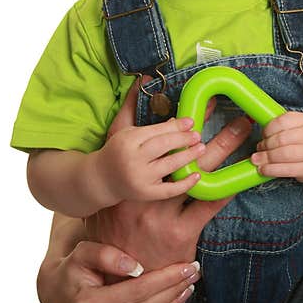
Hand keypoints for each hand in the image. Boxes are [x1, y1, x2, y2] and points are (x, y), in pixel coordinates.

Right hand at [37, 237, 199, 302]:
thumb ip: (102, 254)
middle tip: (195, 270)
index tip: (185, 264)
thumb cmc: (71, 271)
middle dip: (174, 289)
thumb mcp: (79, 255)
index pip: (136, 291)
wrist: (55, 297)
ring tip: (191, 283)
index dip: (164, 278)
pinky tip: (178, 299)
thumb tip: (134, 265)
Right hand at [85, 81, 251, 270]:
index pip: (153, 141)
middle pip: (182, 154)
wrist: (112, 279)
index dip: (177, 121)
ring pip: (198, 174)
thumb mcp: (109, 197)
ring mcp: (162, 215)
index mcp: (128, 180)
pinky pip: (208, 206)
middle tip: (237, 116)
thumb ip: (121, 169)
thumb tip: (129, 128)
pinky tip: (242, 176)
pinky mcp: (179, 233)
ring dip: (223, 152)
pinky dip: (226, 189)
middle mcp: (143, 194)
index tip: (198, 102)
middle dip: (211, 131)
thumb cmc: (114, 233)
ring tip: (244, 134)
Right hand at [91, 114, 207, 203]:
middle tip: (198, 135)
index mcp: (128, 141)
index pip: (156, 131)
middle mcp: (133, 159)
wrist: (101, 178)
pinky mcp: (146, 194)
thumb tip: (169, 109)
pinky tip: (197, 175)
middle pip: (163, 146)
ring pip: (169, 165)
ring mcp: (140, 178)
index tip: (190, 121)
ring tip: (201, 148)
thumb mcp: (126, 130)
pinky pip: (169, 190)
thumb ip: (147, 120)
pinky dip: (185, 183)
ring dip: (188, 156)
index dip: (176, 125)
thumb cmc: (118, 151)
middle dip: (183, 139)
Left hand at [251, 111, 302, 182]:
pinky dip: (271, 170)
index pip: (283, 121)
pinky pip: (287, 170)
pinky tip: (263, 170)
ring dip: (266, 158)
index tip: (263, 135)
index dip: (268, 129)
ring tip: (258, 160)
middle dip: (266, 145)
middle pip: (282, 139)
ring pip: (283, 155)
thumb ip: (285, 128)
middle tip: (259, 149)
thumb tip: (260, 133)